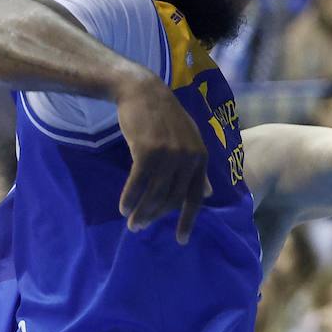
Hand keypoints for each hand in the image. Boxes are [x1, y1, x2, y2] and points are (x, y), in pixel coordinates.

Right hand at [113, 71, 210, 244]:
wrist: (143, 91)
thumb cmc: (163, 117)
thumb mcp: (188, 139)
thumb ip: (197, 166)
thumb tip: (208, 193)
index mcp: (201, 157)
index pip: (196, 196)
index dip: (188, 220)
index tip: (181, 240)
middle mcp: (188, 157)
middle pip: (171, 198)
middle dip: (156, 217)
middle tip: (140, 229)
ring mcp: (169, 154)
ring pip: (154, 193)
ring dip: (141, 212)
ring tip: (131, 223)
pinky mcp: (148, 150)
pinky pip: (137, 183)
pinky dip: (129, 198)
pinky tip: (123, 208)